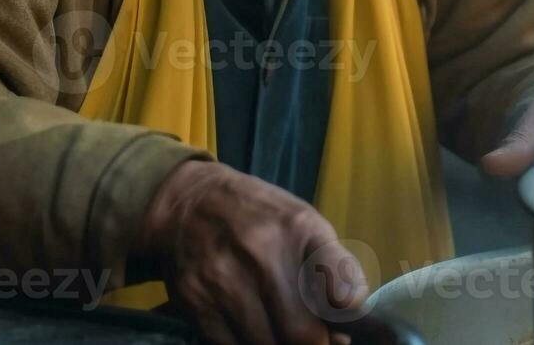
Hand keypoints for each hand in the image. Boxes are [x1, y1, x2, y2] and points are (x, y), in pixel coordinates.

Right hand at [138, 160, 363, 344]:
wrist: (187, 202)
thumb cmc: (258, 218)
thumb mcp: (304, 223)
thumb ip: (333, 269)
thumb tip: (346, 326)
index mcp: (299, 228)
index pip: (337, 280)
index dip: (346, 312)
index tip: (343, 328)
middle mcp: (261, 251)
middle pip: (302, 334)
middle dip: (312, 343)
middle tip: (310, 337)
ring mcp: (224, 278)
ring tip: (278, 329)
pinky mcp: (195, 300)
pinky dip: (246, 344)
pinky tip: (249, 327)